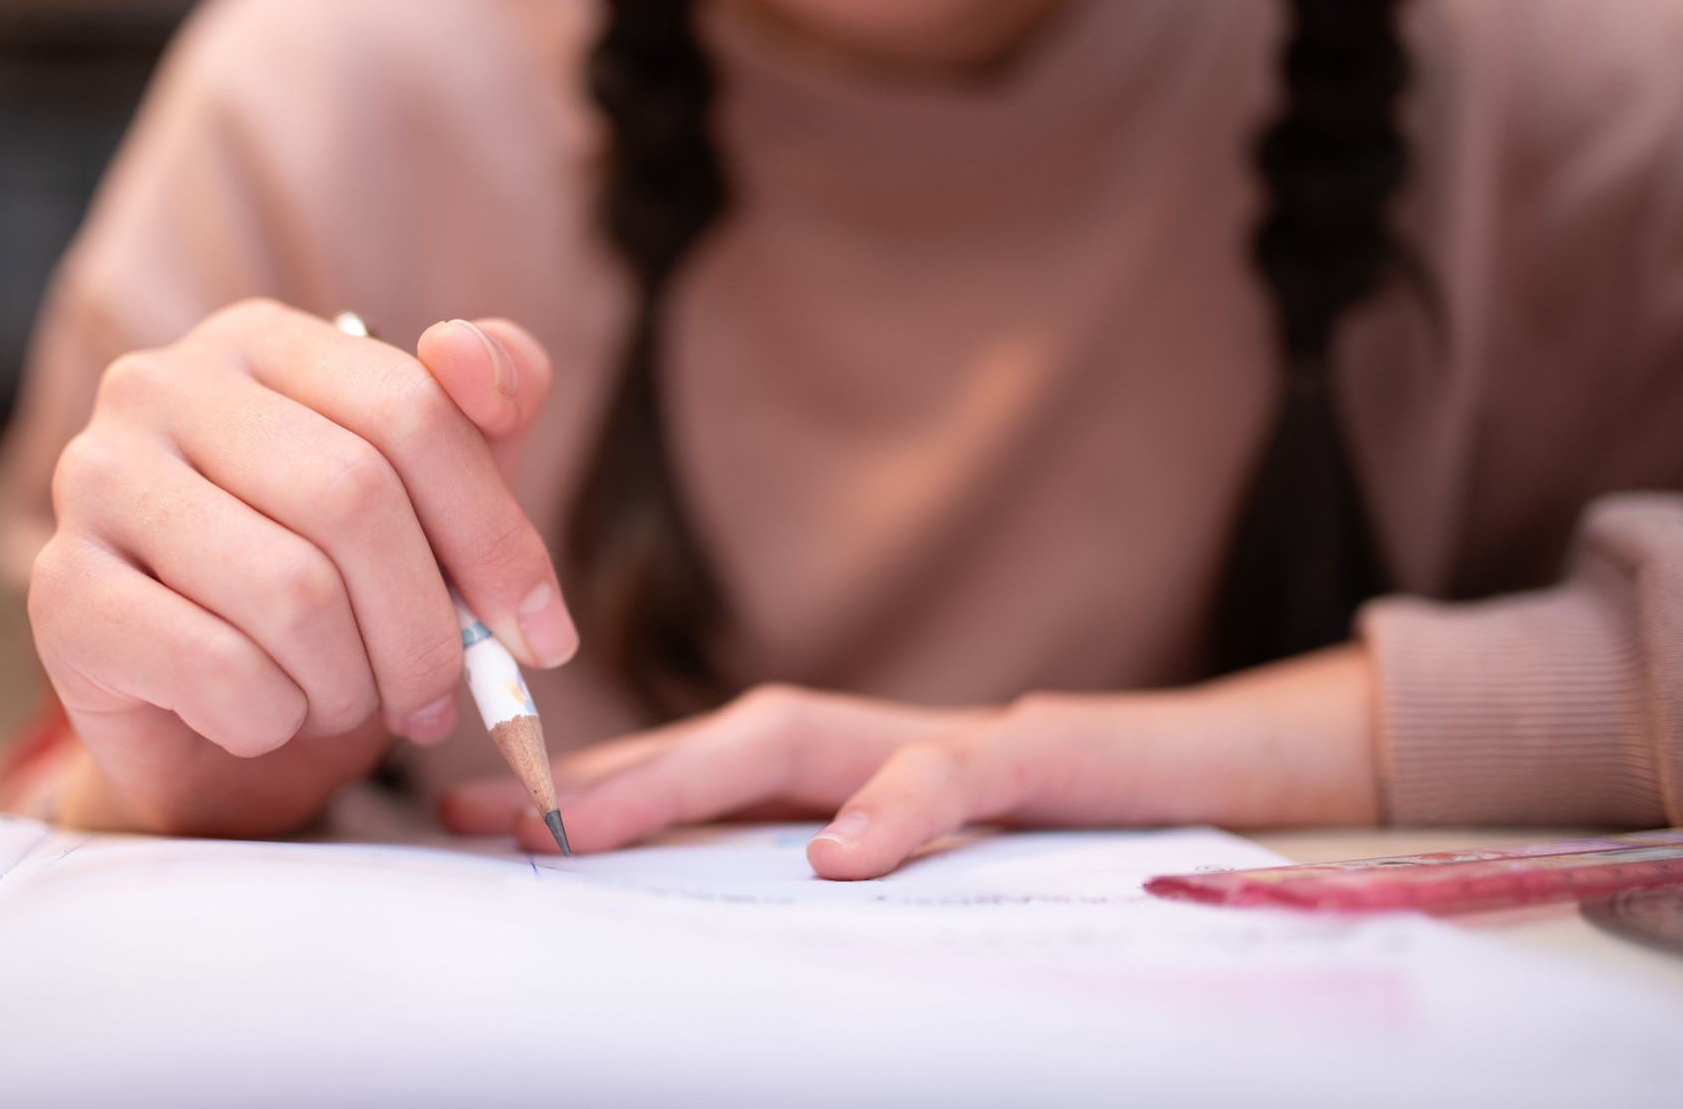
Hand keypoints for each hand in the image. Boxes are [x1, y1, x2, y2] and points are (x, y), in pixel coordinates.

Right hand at [29, 299, 573, 835]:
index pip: (416, 411)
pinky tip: (269, 716)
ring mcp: (94, 481)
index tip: (543, 636)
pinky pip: (221, 670)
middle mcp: (163, 386)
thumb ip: (484, 418)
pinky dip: (276, 719)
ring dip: (352, 682)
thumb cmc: (336, 600)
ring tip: (349, 701)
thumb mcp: (431, 507)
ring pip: (293, 592)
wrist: (211, 727)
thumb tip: (474, 352)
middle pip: (355, 498)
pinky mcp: (58, 592)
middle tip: (443, 696)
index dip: (498, 537)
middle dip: (428, 627)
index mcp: (264, 342)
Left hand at [443, 646, 1380, 878]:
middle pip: (719, 739)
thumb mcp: (931, 871)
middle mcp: (880, 746)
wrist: (1226, 779)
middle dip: (600, 780)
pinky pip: (962, 773)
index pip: (696, 773)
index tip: (456, 823)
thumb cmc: (1073, 837)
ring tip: (595, 830)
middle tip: (490, 826)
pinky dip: (898, 806)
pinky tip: (842, 855)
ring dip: (688, 777)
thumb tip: (710, 948)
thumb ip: (825, 882)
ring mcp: (955, 740)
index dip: (582, 793)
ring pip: (803, 734)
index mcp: (849, 777)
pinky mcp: (1045, 756)